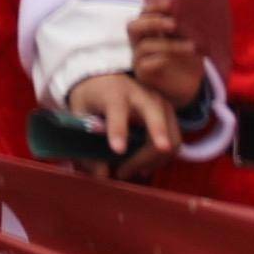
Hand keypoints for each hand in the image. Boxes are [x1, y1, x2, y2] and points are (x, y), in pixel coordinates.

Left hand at [58, 72, 178, 168]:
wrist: (108, 78)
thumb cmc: (92, 97)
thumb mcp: (79, 115)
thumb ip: (85, 142)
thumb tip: (102, 175)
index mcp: (116, 93)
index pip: (118, 111)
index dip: (118, 131)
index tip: (117, 151)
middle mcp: (144, 96)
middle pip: (157, 124)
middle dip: (148, 152)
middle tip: (123, 172)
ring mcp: (162, 104)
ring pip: (171, 138)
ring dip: (151, 161)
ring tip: (127, 170)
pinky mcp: (170, 113)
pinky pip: (174, 141)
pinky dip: (160, 158)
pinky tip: (142, 166)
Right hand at [127, 5, 204, 107]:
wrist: (192, 84)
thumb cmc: (190, 57)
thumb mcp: (191, 37)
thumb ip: (188, 25)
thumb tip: (193, 8)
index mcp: (152, 29)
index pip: (144, 12)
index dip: (154, 6)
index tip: (171, 2)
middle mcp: (141, 42)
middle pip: (133, 27)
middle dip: (152, 22)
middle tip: (174, 24)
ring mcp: (139, 58)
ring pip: (145, 46)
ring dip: (169, 44)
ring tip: (192, 46)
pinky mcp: (143, 74)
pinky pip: (147, 64)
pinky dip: (165, 58)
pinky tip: (182, 58)